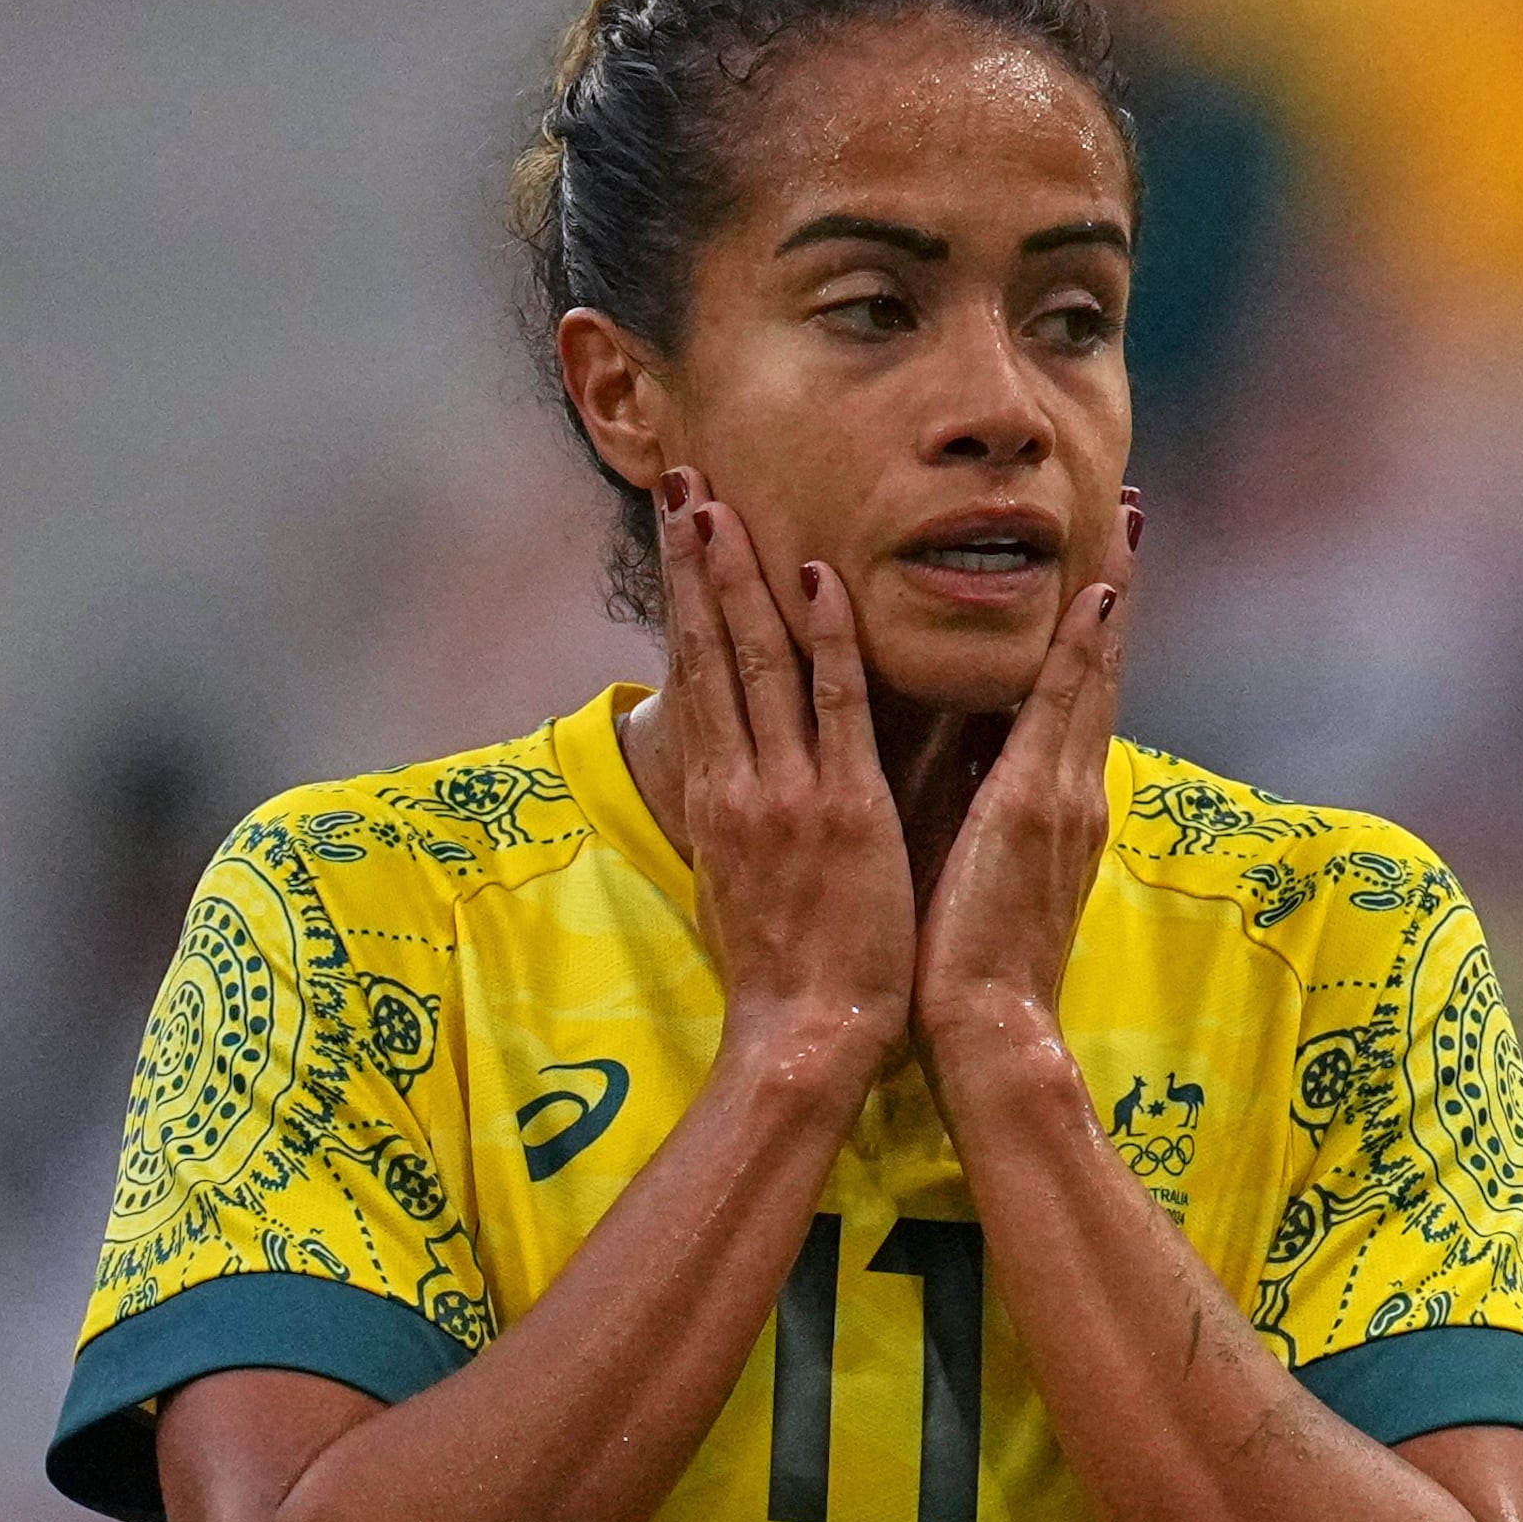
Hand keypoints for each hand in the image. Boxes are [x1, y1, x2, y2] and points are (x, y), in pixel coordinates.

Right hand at [655, 470, 914, 1073]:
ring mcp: (788, 791)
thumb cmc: (782, 970)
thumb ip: (740, 814)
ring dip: (738, 578)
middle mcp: (741, 781)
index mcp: (719, 796)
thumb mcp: (737, 878)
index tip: (679, 531)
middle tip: (683, 484)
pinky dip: (824, 640)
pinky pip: (833, 708)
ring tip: (720, 504)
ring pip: (757, 662)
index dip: (685, 597)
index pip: (695, 672)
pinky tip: (813, 578)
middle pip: (709, 649)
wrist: (804, 1036)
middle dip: (695, 563)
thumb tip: (734, 771)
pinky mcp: (843, 809)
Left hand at [914, 489, 1137, 1062]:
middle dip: (1114, 586)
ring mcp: (1062, 797)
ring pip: (1089, 673)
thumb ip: (977, 801)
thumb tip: (962, 743)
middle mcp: (1071, 790)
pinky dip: (1078, 651)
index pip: (1075, 696)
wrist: (991, 1036)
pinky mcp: (1036, 811)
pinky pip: (1059, 713)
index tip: (1100, 560)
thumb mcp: (976, 866)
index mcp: (1054, 806)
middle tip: (1128, 508)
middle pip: (1097, 668)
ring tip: (1121, 521)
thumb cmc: (968, 967)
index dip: (1090, 627)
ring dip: (1107, 592)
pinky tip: (1091, 596)